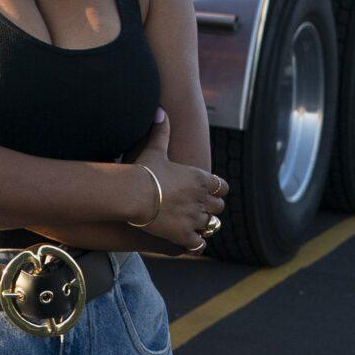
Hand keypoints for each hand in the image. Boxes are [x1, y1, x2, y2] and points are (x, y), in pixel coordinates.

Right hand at [130, 109, 226, 250]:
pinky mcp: (185, 235)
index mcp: (201, 179)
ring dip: (203, 225)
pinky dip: (196, 243)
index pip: (222, 187)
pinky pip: (199, 244)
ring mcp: (195, 219)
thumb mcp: (154, 149)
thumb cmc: (144, 170)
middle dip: (211, 208)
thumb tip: (161, 111)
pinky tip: (188, 241)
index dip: (216, 190)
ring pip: (210, 225)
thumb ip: (161, 132)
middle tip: (198, 209)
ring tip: (192, 225)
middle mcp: (203, 199)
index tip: (208, 192)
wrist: (133, 194)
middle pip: (218, 207)